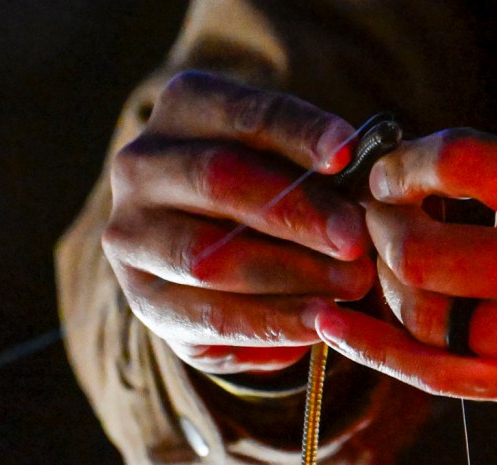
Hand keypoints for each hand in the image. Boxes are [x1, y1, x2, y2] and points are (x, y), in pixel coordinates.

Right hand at [103, 72, 374, 375]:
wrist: (212, 261)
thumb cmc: (271, 197)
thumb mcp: (291, 168)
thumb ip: (321, 172)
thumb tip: (365, 185)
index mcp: (185, 109)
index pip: (244, 113)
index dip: (299, 133)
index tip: (349, 153)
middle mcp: (141, 165)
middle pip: (219, 180)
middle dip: (297, 213)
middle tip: (356, 240)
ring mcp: (131, 234)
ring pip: (208, 257)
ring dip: (290, 275)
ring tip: (350, 286)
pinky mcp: (142, 299)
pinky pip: (208, 317)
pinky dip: (271, 322)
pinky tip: (319, 324)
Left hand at [314, 127, 496, 417]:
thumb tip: (421, 168)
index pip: (454, 165)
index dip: (405, 163)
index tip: (394, 170)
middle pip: (420, 249)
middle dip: (383, 224)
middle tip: (385, 214)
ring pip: (423, 313)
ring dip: (389, 279)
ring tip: (395, 258)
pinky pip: (439, 376)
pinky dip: (378, 350)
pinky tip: (337, 327)